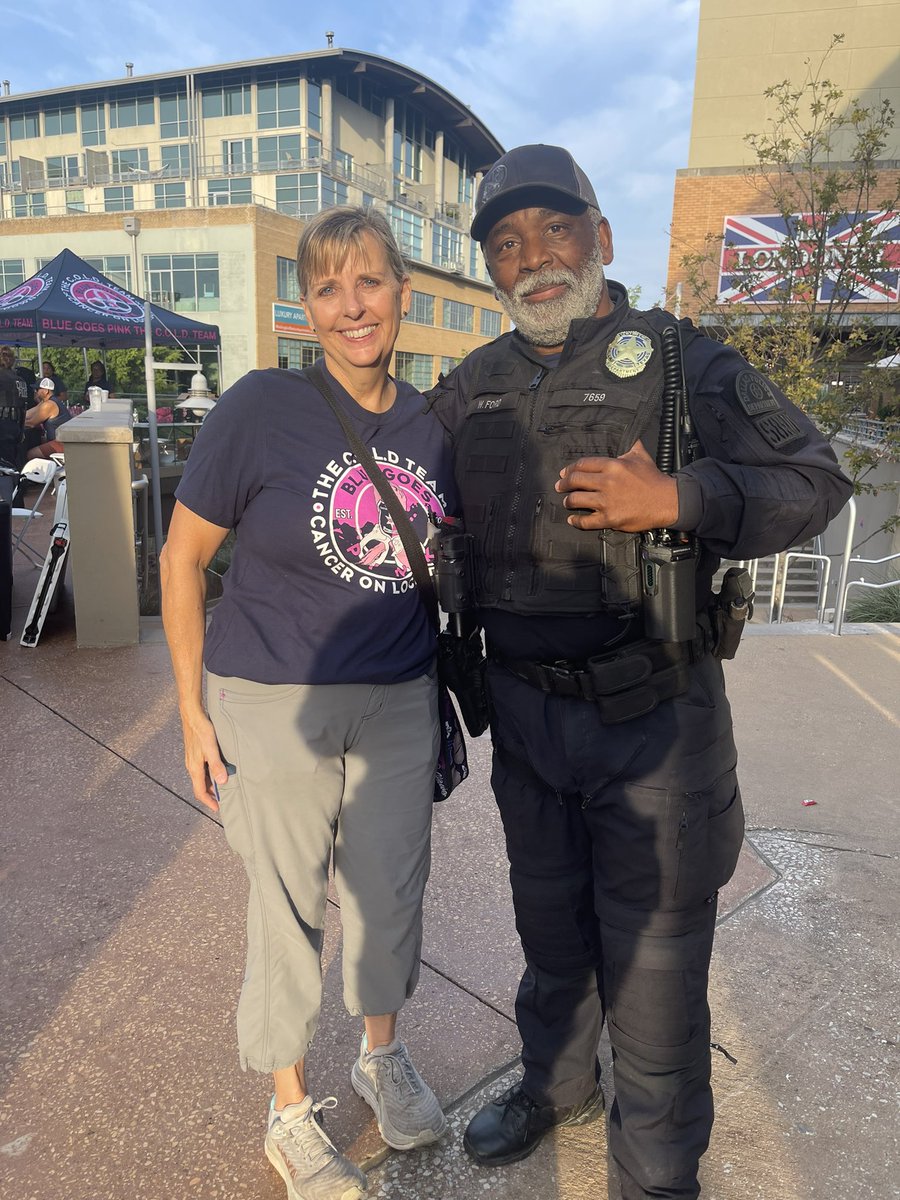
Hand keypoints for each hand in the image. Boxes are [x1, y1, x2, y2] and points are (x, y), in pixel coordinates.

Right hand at [181, 708, 228, 812]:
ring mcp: (192, 760)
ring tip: (222, 788)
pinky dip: (209, 776)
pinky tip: (217, 772)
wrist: (192, 715)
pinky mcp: (194, 754)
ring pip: (201, 778)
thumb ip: (216, 765)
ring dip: (210, 785)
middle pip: (200, 786)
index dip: (209, 802)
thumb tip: (222, 782)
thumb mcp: (211, 748)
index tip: (218, 808)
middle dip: (210, 795)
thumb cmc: (201, 730)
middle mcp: (191, 766)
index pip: (200, 792)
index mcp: (194, 768)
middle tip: (222, 800)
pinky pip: (201, 770)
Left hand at [555, 440, 678, 531]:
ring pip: (577, 500)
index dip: (570, 469)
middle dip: (564, 484)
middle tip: (560, 487)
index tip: (564, 473)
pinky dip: (577, 521)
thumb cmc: (654, 479)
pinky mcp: (610, 518)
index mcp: (612, 465)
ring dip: (568, 501)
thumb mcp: (641, 456)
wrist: (667, 500)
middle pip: (576, 481)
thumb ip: (630, 445)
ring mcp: (607, 501)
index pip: (583, 464)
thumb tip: (628, 433)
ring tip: (567, 502)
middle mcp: (607, 482)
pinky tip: (572, 519)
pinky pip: (587, 521)